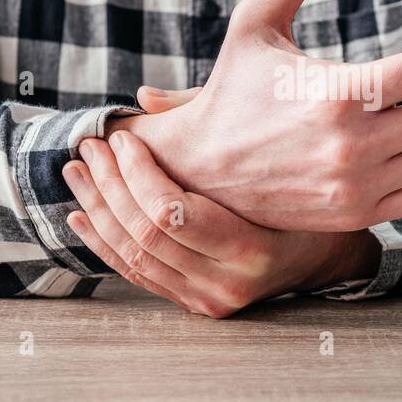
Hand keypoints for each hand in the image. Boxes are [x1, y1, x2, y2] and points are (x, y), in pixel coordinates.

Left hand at [62, 133, 381, 317]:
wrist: (325, 255)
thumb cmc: (299, 191)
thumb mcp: (267, 149)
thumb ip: (207, 121)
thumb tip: (144, 97)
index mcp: (253, 247)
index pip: (172, 211)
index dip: (136, 172)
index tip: (119, 137)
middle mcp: (229, 283)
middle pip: (145, 234)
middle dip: (108, 186)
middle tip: (87, 148)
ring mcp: (210, 300)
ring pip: (134, 257)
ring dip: (98, 211)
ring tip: (77, 173)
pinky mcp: (196, 305)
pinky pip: (139, 275)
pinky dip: (105, 244)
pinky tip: (82, 216)